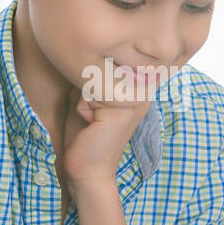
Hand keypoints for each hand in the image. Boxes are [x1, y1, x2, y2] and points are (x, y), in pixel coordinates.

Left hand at [60, 63, 162, 191]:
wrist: (88, 171)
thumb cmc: (85, 134)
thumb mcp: (89, 96)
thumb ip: (94, 73)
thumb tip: (85, 53)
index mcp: (138, 84)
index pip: (106, 57)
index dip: (90, 76)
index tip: (95, 103)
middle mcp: (142, 89)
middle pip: (99, 64)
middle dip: (86, 86)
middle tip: (92, 113)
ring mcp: (135, 99)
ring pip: (92, 76)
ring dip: (83, 97)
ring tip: (91, 118)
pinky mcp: (122, 111)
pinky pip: (87, 92)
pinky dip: (81, 108)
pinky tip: (91, 125)